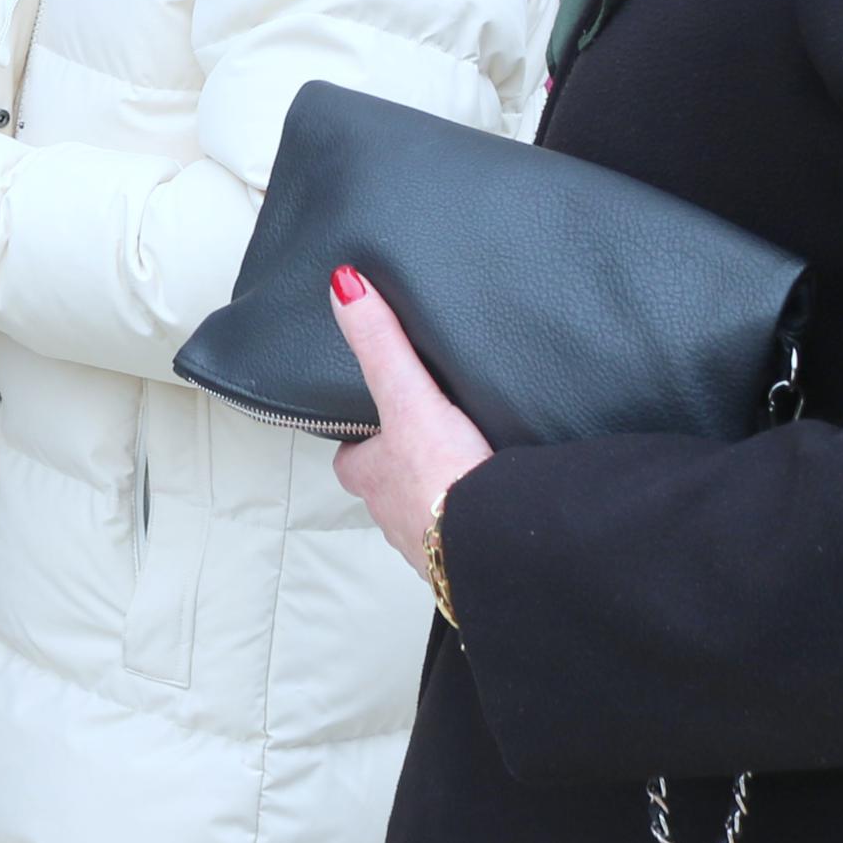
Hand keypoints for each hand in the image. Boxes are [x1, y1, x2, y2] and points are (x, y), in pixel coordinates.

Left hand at [328, 268, 492, 595]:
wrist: (499, 547)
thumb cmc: (444, 479)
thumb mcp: (407, 397)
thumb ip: (381, 344)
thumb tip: (344, 285)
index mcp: (368, 478)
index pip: (352, 452)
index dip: (363, 432)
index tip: (379, 412)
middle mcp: (391, 515)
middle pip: (388, 482)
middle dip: (405, 464)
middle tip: (430, 435)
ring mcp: (430, 543)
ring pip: (426, 510)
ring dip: (442, 492)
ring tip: (468, 463)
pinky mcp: (471, 557)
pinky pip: (467, 532)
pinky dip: (477, 517)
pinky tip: (498, 503)